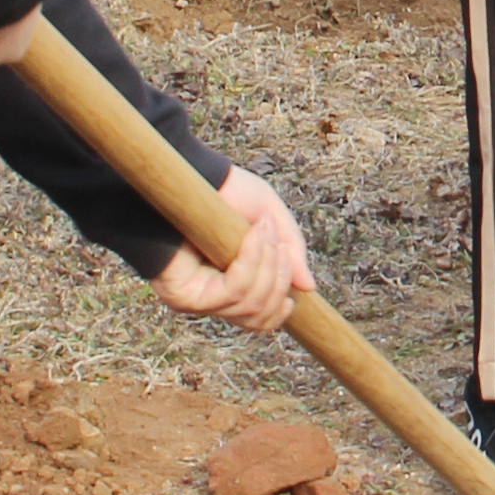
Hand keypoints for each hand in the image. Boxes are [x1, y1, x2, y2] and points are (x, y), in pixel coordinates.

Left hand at [156, 166, 306, 331]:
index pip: (257, 320)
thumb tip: (309, 288)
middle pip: (259, 315)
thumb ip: (290, 250)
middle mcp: (212, 298)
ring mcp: (197, 299)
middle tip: (279, 244)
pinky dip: (250, 262)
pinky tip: (252, 236)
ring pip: (250, 304)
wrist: (190, 174)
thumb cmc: (226, 192)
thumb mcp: (270, 216)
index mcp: (229, 286)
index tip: (293, 299)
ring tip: (264, 231)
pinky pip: (233, 291)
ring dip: (267, 266)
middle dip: (279, 279)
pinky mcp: (185, 295)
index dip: (277, 312)